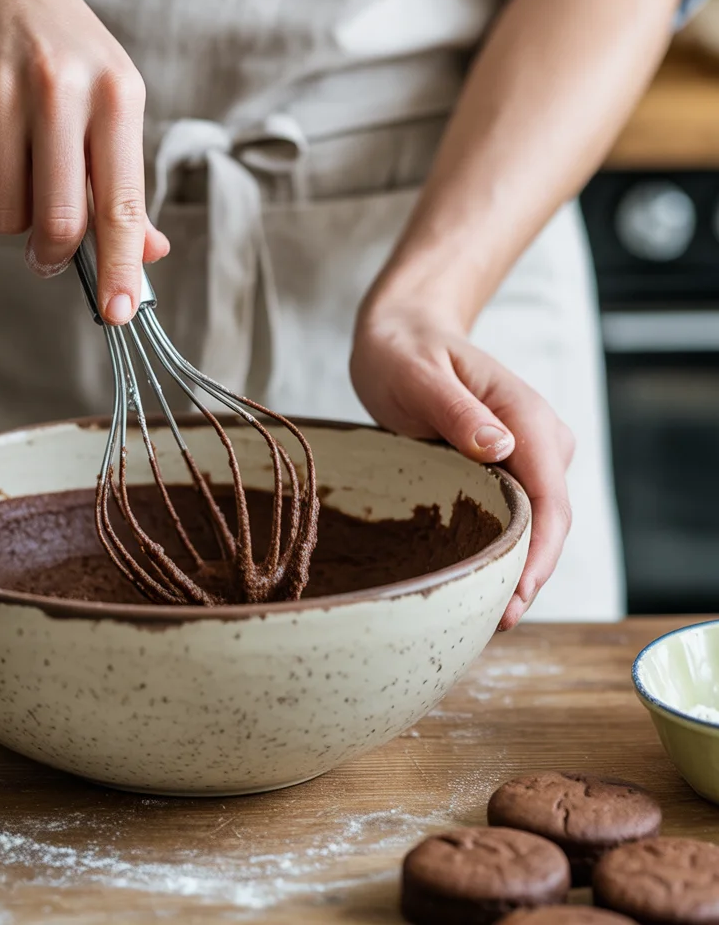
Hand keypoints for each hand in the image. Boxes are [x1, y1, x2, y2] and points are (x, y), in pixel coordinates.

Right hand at [0, 0, 167, 322]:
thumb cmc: (67, 57)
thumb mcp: (114, 104)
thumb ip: (127, 185)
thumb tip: (148, 255)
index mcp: (115, 97)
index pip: (121, 204)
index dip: (119, 267)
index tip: (118, 312)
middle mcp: (61, 91)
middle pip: (58, 222)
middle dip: (53, 255)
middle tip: (49, 253)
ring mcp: (0, 93)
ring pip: (6, 214)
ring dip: (14, 218)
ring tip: (23, 173)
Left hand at [350, 306, 574, 629]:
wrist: (404, 331)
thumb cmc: (405, 348)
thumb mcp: (418, 373)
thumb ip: (457, 410)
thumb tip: (500, 448)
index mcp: (526, 416)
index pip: (551, 497)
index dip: (539, 553)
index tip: (516, 596)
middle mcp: (538, 438)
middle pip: (550, 520)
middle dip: (529, 574)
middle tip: (495, 624)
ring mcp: (525, 453)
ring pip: (534, 523)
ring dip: (515, 567)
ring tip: (482, 614)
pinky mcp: (505, 466)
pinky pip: (511, 514)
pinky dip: (499, 548)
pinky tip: (474, 578)